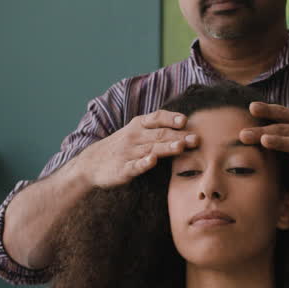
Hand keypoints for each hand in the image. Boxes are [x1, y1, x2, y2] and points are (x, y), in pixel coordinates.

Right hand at [76, 110, 197, 187]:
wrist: (91, 163)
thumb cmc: (122, 146)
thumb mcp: (136, 131)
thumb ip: (158, 128)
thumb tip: (188, 127)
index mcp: (138, 125)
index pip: (157, 118)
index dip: (171, 118)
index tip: (186, 120)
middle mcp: (134, 136)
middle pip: (159, 135)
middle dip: (179, 136)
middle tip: (197, 139)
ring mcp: (128, 153)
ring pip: (150, 149)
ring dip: (166, 148)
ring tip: (181, 147)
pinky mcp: (122, 169)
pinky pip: (134, 166)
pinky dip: (143, 163)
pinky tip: (151, 161)